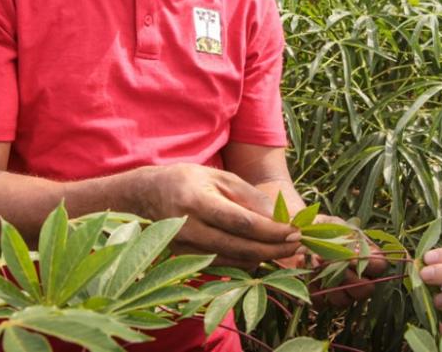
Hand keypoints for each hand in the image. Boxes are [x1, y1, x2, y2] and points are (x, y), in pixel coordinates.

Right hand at [135, 163, 301, 268]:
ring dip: (263, 257)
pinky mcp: (185, 259)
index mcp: (197, 202)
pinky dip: (245, 261)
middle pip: (240, 247)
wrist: (144, 196)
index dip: (271, 231)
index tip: (295, 231)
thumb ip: (248, 196)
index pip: (242, 223)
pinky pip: (223, 265)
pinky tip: (262, 253)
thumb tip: (279, 216)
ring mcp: (185, 248)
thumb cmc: (186, 181)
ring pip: (233, 260)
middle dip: (274, 248)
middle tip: (298, 244)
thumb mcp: (218, 177)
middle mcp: (189, 228)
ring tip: (286, 249)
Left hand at [291, 215, 388, 307]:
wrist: (297, 235)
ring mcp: (342, 292)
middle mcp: (359, 279)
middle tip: (328, 262)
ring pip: (344, 301)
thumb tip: (343, 253)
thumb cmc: (321, 227)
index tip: (349, 256)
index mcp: (368, 256)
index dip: (367, 264)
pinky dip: (311, 289)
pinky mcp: (322, 300)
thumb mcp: (331, 224)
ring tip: (314, 263)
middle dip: (346, 277)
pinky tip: (304, 271)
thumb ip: (339, 235)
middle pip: (366, 289)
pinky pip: (321, 304)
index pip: (380, 266)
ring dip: (327, 283)